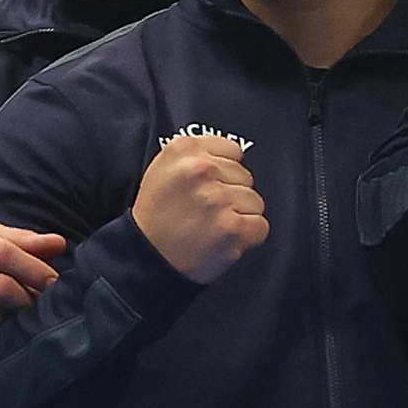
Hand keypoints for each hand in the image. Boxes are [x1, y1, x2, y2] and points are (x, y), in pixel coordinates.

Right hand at [132, 130, 269, 284]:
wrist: (147, 257)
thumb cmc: (156, 217)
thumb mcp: (163, 169)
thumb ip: (196, 156)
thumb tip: (230, 156)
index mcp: (184, 149)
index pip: (233, 151)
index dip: (224, 172)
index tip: (210, 185)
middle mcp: (201, 169)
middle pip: (245, 177)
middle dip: (231, 194)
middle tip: (204, 211)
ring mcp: (218, 198)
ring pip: (254, 201)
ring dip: (239, 216)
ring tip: (211, 226)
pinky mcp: (232, 226)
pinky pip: (260, 226)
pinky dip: (247, 236)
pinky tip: (223, 239)